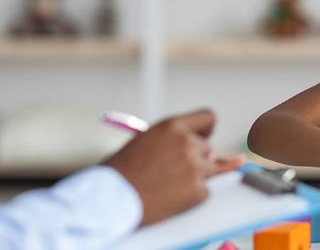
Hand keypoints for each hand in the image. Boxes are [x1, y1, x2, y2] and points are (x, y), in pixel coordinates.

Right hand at [105, 109, 239, 225]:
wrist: (108, 199)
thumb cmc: (119, 173)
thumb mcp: (145, 143)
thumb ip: (172, 142)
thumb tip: (206, 153)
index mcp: (172, 126)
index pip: (208, 118)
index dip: (205, 130)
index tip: (202, 138)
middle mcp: (186, 143)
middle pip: (208, 149)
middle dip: (196, 160)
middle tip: (174, 172)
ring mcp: (194, 167)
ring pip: (211, 170)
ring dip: (196, 177)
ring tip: (169, 186)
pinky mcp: (196, 190)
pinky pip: (204, 192)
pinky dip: (192, 197)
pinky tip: (169, 199)